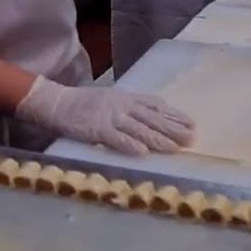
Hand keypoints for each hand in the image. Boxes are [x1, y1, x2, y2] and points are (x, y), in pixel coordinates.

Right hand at [15, 77, 193, 154]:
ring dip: (158, 139)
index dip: (174, 115)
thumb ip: (132, 106)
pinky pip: (116, 139)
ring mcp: (110, 117)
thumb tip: (155, 114)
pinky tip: (143, 152)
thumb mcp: (112, 99)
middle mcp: (122, 106)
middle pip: (152, 118)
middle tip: (192, 138)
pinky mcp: (97, 130)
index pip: (155, 106)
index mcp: (126, 98)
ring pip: (139, 129)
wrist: (58, 103)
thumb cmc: (84, 104)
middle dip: (173, 129)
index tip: (191, 124)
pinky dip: (130, 145)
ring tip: (175, 148)